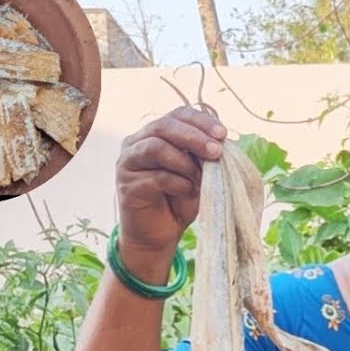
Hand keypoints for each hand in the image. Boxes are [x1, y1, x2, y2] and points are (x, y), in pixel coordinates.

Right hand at [115, 106, 226, 255]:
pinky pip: (156, 176)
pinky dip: (178, 183)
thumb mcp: (198, 174)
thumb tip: (220, 143)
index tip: (223, 134)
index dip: (201, 121)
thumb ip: (203, 156)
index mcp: (156, 134)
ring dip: (185, 162)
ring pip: (156, 147)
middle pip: (164, 126)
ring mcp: (128, 162)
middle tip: (216, 151)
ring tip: (200, 178)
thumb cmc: (180, 201)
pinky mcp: (127, 184)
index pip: (178, 115)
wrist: (160, 235)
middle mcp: (137, 142)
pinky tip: (187, 192)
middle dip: (194, 137)